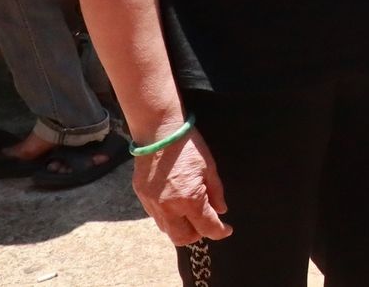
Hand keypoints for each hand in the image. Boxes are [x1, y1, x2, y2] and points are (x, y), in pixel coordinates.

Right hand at [132, 128, 230, 245]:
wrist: (158, 131)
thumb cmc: (188, 146)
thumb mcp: (210, 168)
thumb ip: (216, 193)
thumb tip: (221, 211)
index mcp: (190, 199)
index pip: (207, 228)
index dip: (220, 231)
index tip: (227, 229)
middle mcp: (169, 207)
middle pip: (184, 238)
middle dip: (198, 234)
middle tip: (206, 222)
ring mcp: (152, 204)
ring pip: (167, 230)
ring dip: (181, 227)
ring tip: (190, 214)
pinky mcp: (142, 197)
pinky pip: (156, 217)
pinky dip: (168, 217)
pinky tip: (175, 204)